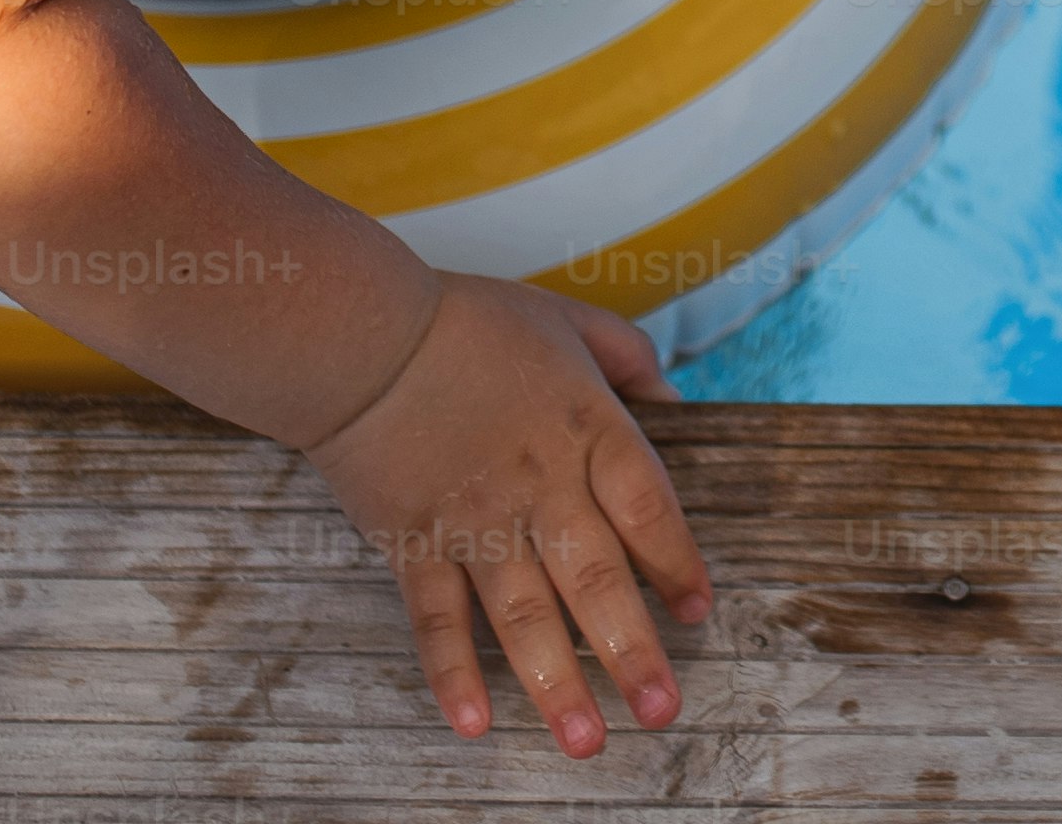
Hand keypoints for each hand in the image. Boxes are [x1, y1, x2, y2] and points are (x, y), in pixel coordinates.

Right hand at [302, 272, 713, 751]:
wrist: (362, 336)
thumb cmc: (467, 324)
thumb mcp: (567, 319)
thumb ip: (627, 359)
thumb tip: (677, 400)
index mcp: (585, 429)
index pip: (647, 507)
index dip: (677, 561)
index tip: (699, 612)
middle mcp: (539, 486)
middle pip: (596, 579)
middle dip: (632, 652)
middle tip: (660, 712)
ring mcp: (474, 522)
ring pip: (523, 615)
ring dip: (556, 683)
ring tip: (587, 742)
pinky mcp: (415, 544)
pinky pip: (436, 619)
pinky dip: (452, 672)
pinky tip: (472, 723)